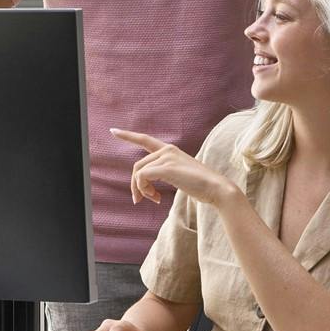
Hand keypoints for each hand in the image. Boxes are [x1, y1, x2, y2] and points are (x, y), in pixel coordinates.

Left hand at [112, 127, 236, 208]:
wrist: (216, 188)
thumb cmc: (201, 185)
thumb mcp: (180, 175)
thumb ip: (165, 172)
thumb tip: (147, 183)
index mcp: (170, 150)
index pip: (145, 140)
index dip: (128, 136)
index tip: (113, 131)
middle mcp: (167, 150)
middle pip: (138, 166)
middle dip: (135, 184)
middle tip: (140, 200)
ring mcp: (167, 157)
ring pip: (138, 172)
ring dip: (140, 189)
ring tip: (153, 199)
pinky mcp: (166, 167)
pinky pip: (143, 177)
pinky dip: (144, 189)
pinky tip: (156, 198)